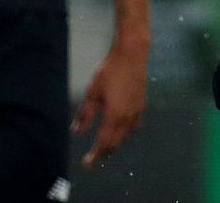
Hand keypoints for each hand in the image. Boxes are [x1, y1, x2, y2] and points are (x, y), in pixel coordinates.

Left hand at [73, 43, 147, 166]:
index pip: (104, 142)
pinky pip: (134, 128)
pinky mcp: (142, 106)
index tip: (87, 164)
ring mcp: (137, 112)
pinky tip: (120, 131)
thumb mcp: (93, 93)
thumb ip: (85, 114)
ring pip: (126, 136)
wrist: (132, 55)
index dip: (95, 155)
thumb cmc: (110, 71)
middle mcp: (128, 118)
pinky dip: (125, 134)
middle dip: (105, 153)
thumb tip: (77, 132)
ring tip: (105, 148)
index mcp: (115, 116)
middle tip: (94, 158)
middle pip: (116, 143)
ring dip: (115, 144)